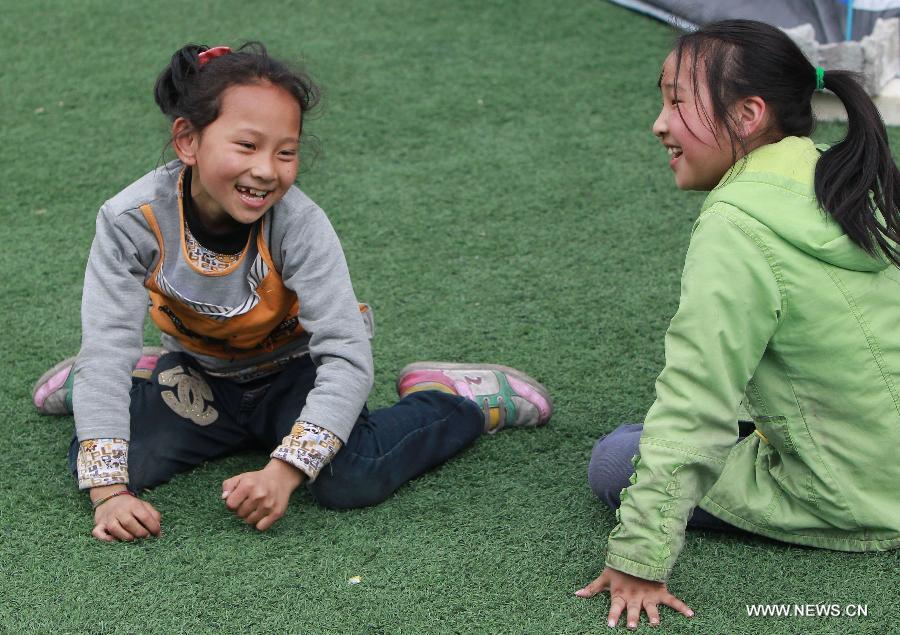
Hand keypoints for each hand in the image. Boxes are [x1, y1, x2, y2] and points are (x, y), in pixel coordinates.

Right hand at [91, 485, 161, 541]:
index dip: (153, 527)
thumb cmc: (130, 505)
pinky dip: (105, 538)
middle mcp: (120, 511)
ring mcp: (108, 518)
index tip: (157, 534)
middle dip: (140, 532)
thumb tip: (159, 533)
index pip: (144, 516)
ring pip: (115, 529)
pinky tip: (114, 540)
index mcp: (133, 505)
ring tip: (132, 539)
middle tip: (145, 536)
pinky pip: (98, 533)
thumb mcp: (144, 505)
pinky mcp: (99, 524)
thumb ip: (154, 516)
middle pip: (129, 523)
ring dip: (125, 536)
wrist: (109, 497)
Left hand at [222, 459, 305, 530]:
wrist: (280, 477)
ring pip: (249, 521)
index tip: (238, 500)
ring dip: (250, 516)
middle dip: (241, 509)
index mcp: (248, 485)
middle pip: (240, 514)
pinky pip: (261, 527)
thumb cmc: (257, 479)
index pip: (230, 505)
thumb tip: (224, 498)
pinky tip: (262, 514)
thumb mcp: (241, 478)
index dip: (232, 504)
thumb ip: (228, 486)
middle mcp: (258, 495)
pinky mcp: (277, 513)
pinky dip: (260, 523)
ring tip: (255, 507)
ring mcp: (268, 505)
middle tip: (248, 502)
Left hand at [575, 566, 692, 628]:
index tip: (611, 624)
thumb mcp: (605, 577)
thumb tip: (576, 594)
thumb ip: (592, 588)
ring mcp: (648, 596)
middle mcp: (635, 597)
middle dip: (632, 618)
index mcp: (621, 594)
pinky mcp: (660, 592)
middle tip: (631, 626)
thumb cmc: (619, 568)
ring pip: (651, 608)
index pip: (615, 607)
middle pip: (633, 610)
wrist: (637, 554)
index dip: (613, 615)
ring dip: (652, 615)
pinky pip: (672, 601)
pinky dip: (682, 607)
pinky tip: (691, 614)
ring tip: (654, 623)